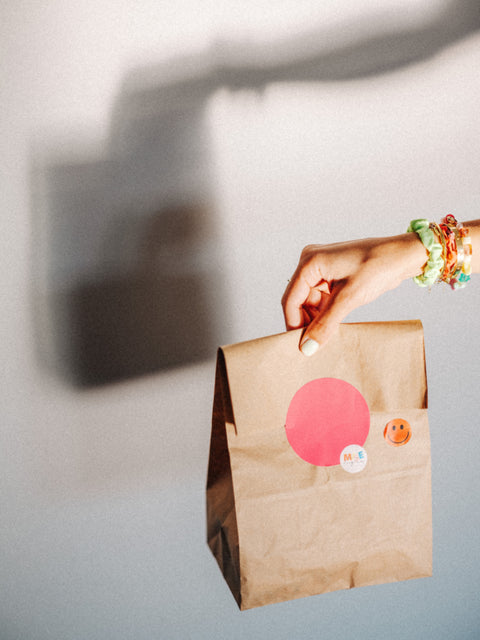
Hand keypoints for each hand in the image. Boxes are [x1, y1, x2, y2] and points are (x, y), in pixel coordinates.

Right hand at [282, 233, 426, 354]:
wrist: (404, 255)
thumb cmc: (378, 266)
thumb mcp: (349, 298)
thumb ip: (325, 324)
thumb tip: (307, 347)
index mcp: (309, 263)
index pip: (290, 300)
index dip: (294, 324)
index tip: (301, 346)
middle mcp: (310, 263)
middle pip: (298, 302)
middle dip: (306, 323)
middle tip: (314, 345)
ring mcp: (321, 269)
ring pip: (310, 302)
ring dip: (317, 320)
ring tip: (326, 338)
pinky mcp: (331, 275)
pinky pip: (321, 298)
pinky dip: (325, 313)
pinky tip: (333, 326)